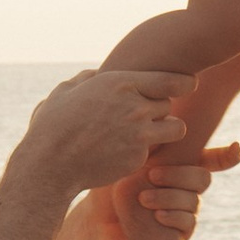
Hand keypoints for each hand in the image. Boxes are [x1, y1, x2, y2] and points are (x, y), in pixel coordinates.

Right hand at [20, 65, 188, 199]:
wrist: (50, 165)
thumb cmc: (52, 126)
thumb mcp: (65, 91)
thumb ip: (87, 79)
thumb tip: (96, 74)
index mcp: (120, 83)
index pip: (172, 80)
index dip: (184, 83)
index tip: (189, 85)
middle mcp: (135, 106)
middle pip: (169, 103)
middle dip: (159, 109)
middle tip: (142, 116)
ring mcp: (139, 134)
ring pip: (175, 128)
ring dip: (165, 130)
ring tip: (147, 134)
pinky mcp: (138, 158)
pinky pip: (154, 151)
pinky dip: (145, 152)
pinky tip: (124, 152)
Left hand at [85, 136, 239, 239]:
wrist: (98, 221)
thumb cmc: (112, 185)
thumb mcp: (130, 159)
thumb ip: (152, 142)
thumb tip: (163, 115)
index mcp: (179, 166)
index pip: (213, 159)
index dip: (229, 155)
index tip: (239, 148)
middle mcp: (185, 188)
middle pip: (202, 177)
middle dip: (180, 175)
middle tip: (152, 174)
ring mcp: (184, 212)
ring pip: (193, 201)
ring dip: (169, 197)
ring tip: (144, 199)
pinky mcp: (178, 234)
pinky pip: (188, 223)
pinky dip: (174, 217)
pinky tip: (158, 216)